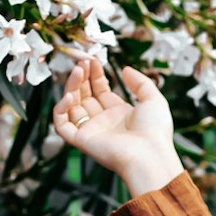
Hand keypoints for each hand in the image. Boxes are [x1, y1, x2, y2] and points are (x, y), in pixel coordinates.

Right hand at [52, 56, 184, 195]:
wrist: (149, 155)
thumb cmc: (155, 131)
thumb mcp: (153, 99)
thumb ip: (140, 82)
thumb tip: (125, 69)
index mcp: (119, 113)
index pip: (100, 90)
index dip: (94, 75)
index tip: (93, 59)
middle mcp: (103, 122)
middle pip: (85, 95)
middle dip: (82, 77)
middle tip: (82, 61)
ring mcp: (91, 131)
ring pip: (72, 106)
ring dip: (71, 87)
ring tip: (77, 71)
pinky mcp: (81, 140)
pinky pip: (62, 125)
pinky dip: (61, 110)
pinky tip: (69, 95)